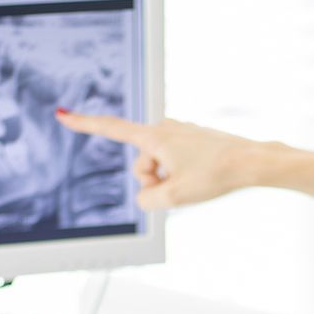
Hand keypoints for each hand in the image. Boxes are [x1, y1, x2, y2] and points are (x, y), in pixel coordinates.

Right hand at [53, 111, 269, 209]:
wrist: (252, 162)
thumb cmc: (216, 174)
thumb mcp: (174, 196)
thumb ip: (147, 199)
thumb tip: (147, 193)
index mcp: (155, 136)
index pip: (110, 129)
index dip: (84, 124)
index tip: (61, 114)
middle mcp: (165, 129)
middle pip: (141, 166)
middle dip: (154, 181)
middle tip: (182, 185)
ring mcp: (180, 135)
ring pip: (161, 169)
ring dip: (172, 181)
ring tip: (198, 181)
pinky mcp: (193, 143)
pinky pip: (176, 166)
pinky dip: (185, 176)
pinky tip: (205, 176)